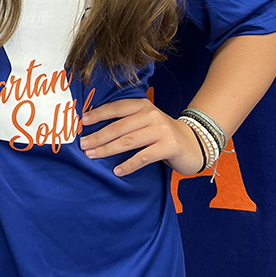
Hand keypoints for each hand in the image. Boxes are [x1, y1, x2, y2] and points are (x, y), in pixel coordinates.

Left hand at [79, 99, 203, 176]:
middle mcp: (151, 114)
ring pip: (128, 141)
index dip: (99, 114)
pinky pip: (144, 156)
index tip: (83, 121)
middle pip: (120, 126)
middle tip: (83, 145)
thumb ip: (127, 121)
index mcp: (142, 105)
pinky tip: (117, 171)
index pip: (117, 108)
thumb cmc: (161, 133)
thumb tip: (95, 129)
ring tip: (93, 155)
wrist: (193, 142)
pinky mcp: (169, 146)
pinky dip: (129, 164)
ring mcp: (161, 130)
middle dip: (99, 136)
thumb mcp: (145, 121)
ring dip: (108, 149)